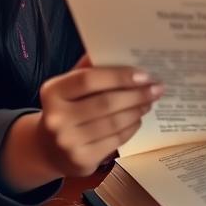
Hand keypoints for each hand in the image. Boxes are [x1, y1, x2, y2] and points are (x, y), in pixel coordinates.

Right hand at [32, 55, 162, 178]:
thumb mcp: (70, 86)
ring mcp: (68, 142)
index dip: (119, 76)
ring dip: (137, 110)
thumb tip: (119, 45)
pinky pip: (115, 140)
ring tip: (149, 102)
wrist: (48, 148)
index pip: (89, 80)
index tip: (144, 75)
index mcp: (53, 92)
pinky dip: (131, 128)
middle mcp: (56, 118)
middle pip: (106, 103)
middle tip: (157, 88)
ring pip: (114, 123)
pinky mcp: (81, 160)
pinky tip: (138, 118)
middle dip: (136, 95)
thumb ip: (90, 67)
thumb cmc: (67, 108)